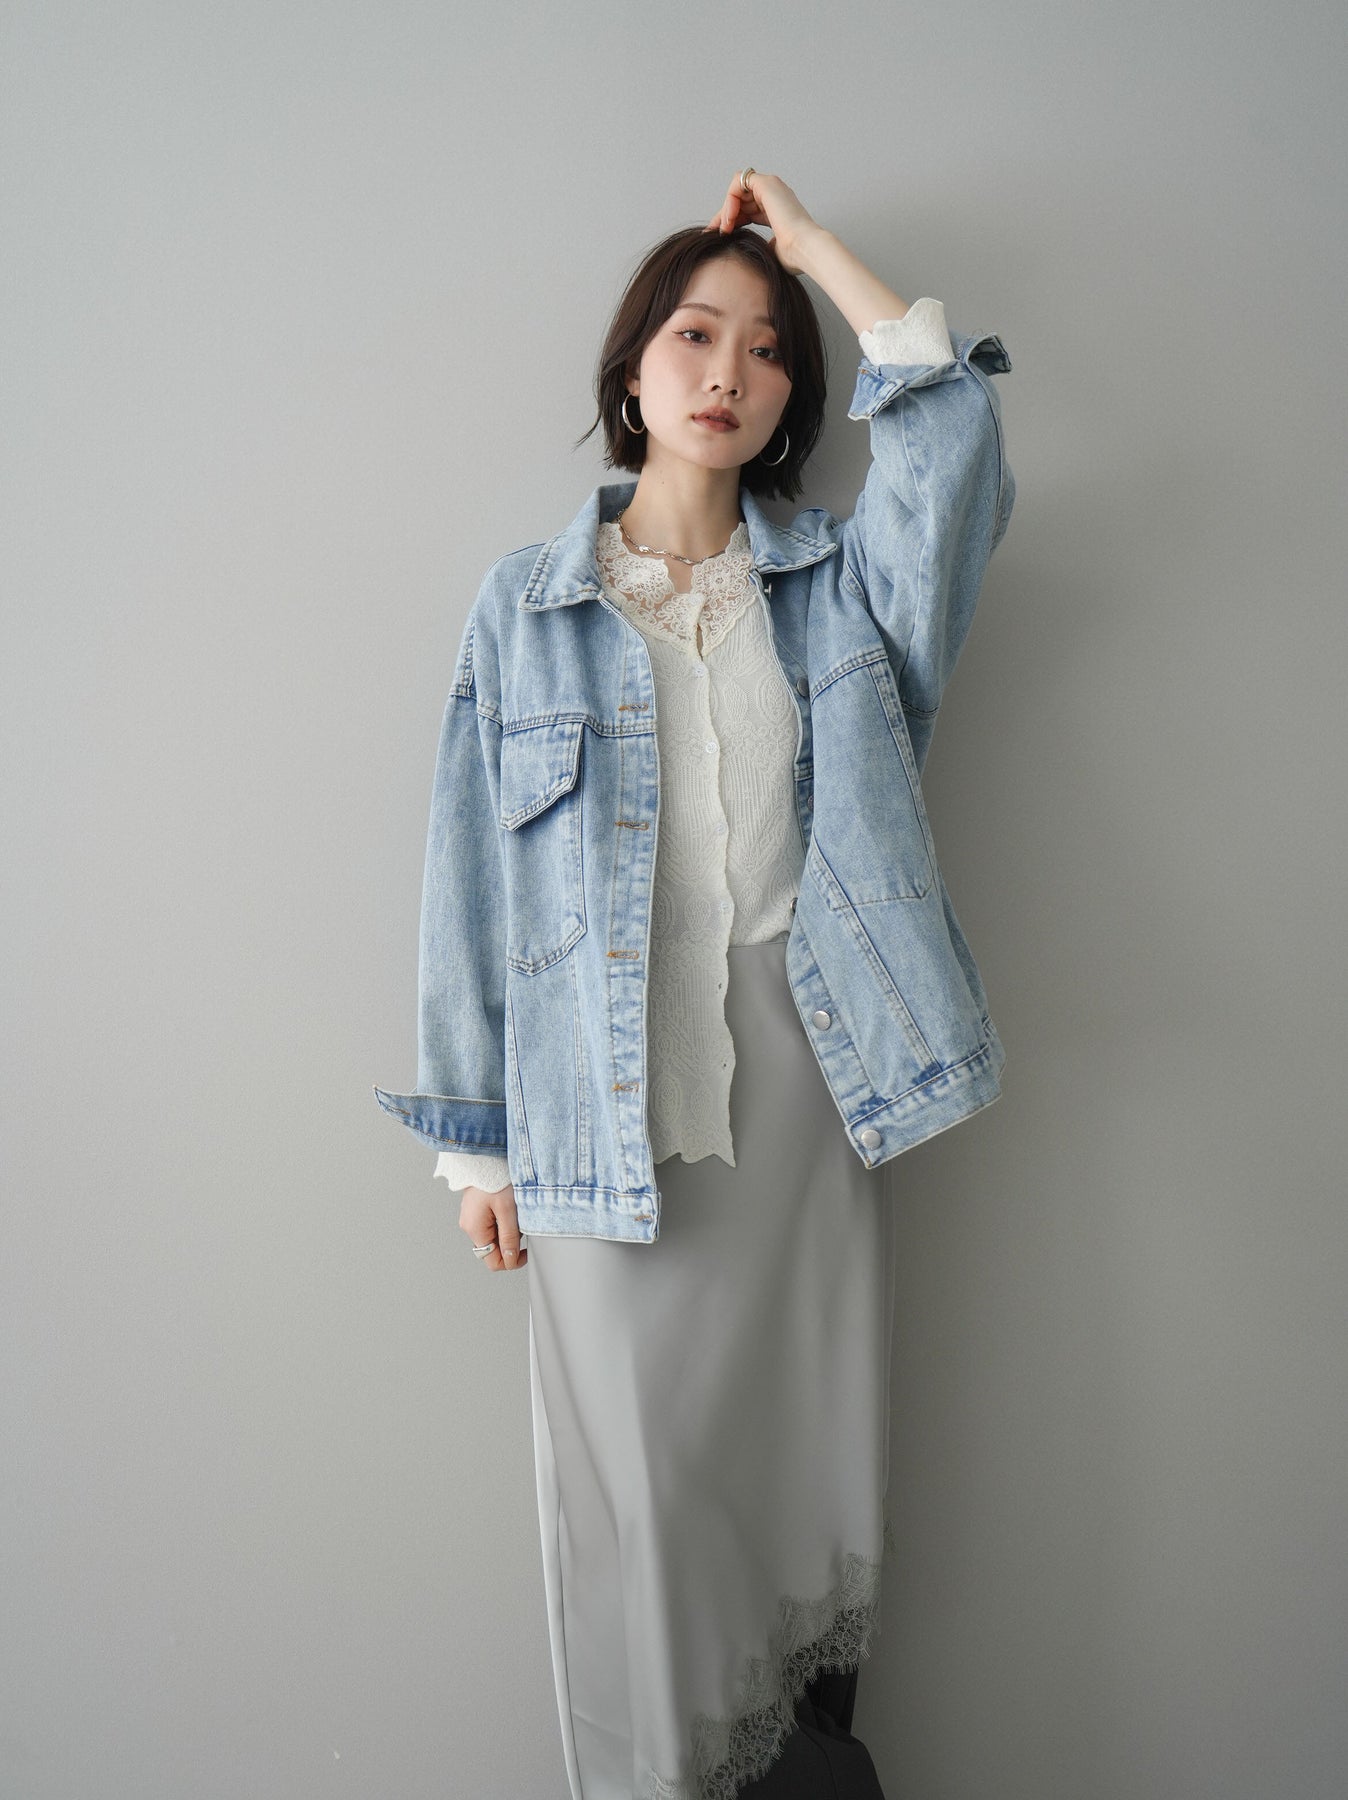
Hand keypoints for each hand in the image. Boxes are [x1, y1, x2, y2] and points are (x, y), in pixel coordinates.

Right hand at [460, 1183, 526, 1271]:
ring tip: (515, 1213)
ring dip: (508, 1231)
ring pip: (493, 1237)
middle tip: (522, 1227)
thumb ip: (509, 1238)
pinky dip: (503, 1221)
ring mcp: (471, 1217)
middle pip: (493, 1250)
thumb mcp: (507, 1210)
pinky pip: (491, 1224)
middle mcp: (469, 1226)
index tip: (526, 1252)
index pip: (493, 1261)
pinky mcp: (476, 1209)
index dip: (512, 1261)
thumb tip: (511, 1260)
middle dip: (510, 1244)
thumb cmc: (494, 1178)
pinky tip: (509, 1208)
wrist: (484, 1155)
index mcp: (474, 1229)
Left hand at [702, 170, 823, 274]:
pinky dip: (730, 200)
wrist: (805, 249)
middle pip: (740, 198)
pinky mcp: (766, 183)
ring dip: (726, 209)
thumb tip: (751, 253)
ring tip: (724, 228)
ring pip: (737, 189)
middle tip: (715, 232)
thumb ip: (762, 246)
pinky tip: (730, 219)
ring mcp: (771, 187)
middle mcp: (774, 195)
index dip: (731, 220)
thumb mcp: (772, 251)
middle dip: (725, 215)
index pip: (747, 209)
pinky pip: (738, 183)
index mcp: (776, 210)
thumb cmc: (795, 255)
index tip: (720, 235)